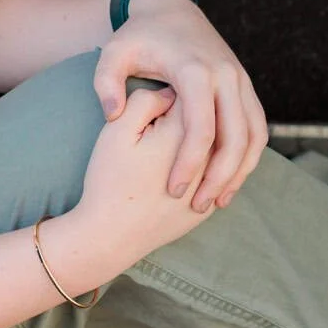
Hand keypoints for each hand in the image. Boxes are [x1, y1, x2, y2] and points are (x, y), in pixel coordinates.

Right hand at [68, 84, 211, 281]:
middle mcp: (206, 159)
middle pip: (210, 122)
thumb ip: (146, 101)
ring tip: (167, 151)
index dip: (173, 92)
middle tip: (157, 131)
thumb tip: (171, 92)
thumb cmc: (109, 180)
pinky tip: (185, 169)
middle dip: (189, 118)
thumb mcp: (117, 130)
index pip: (191, 96)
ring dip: (202, 142)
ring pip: (218, 151)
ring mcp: (211, 186)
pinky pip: (217, 179)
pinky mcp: (209, 208)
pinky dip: (206, 169)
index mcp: (183, 132)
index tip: (157, 105)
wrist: (109, 235)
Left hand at [91, 0, 267, 212]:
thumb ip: (105, 82)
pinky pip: (258, 128)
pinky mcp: (246, 88)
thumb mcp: (114, 53)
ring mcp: (241, 81)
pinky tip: (229, 180)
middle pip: (235, 136)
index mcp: (194, 70)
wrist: (171, 11)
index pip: (201, 127)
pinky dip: (249, 157)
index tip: (173, 189)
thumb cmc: (139, 37)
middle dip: (220, 176)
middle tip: (198, 206)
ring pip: (254, 135)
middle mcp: (225, 75)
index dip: (189, 162)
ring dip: (239, 171)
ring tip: (217, 200)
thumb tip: (112, 114)